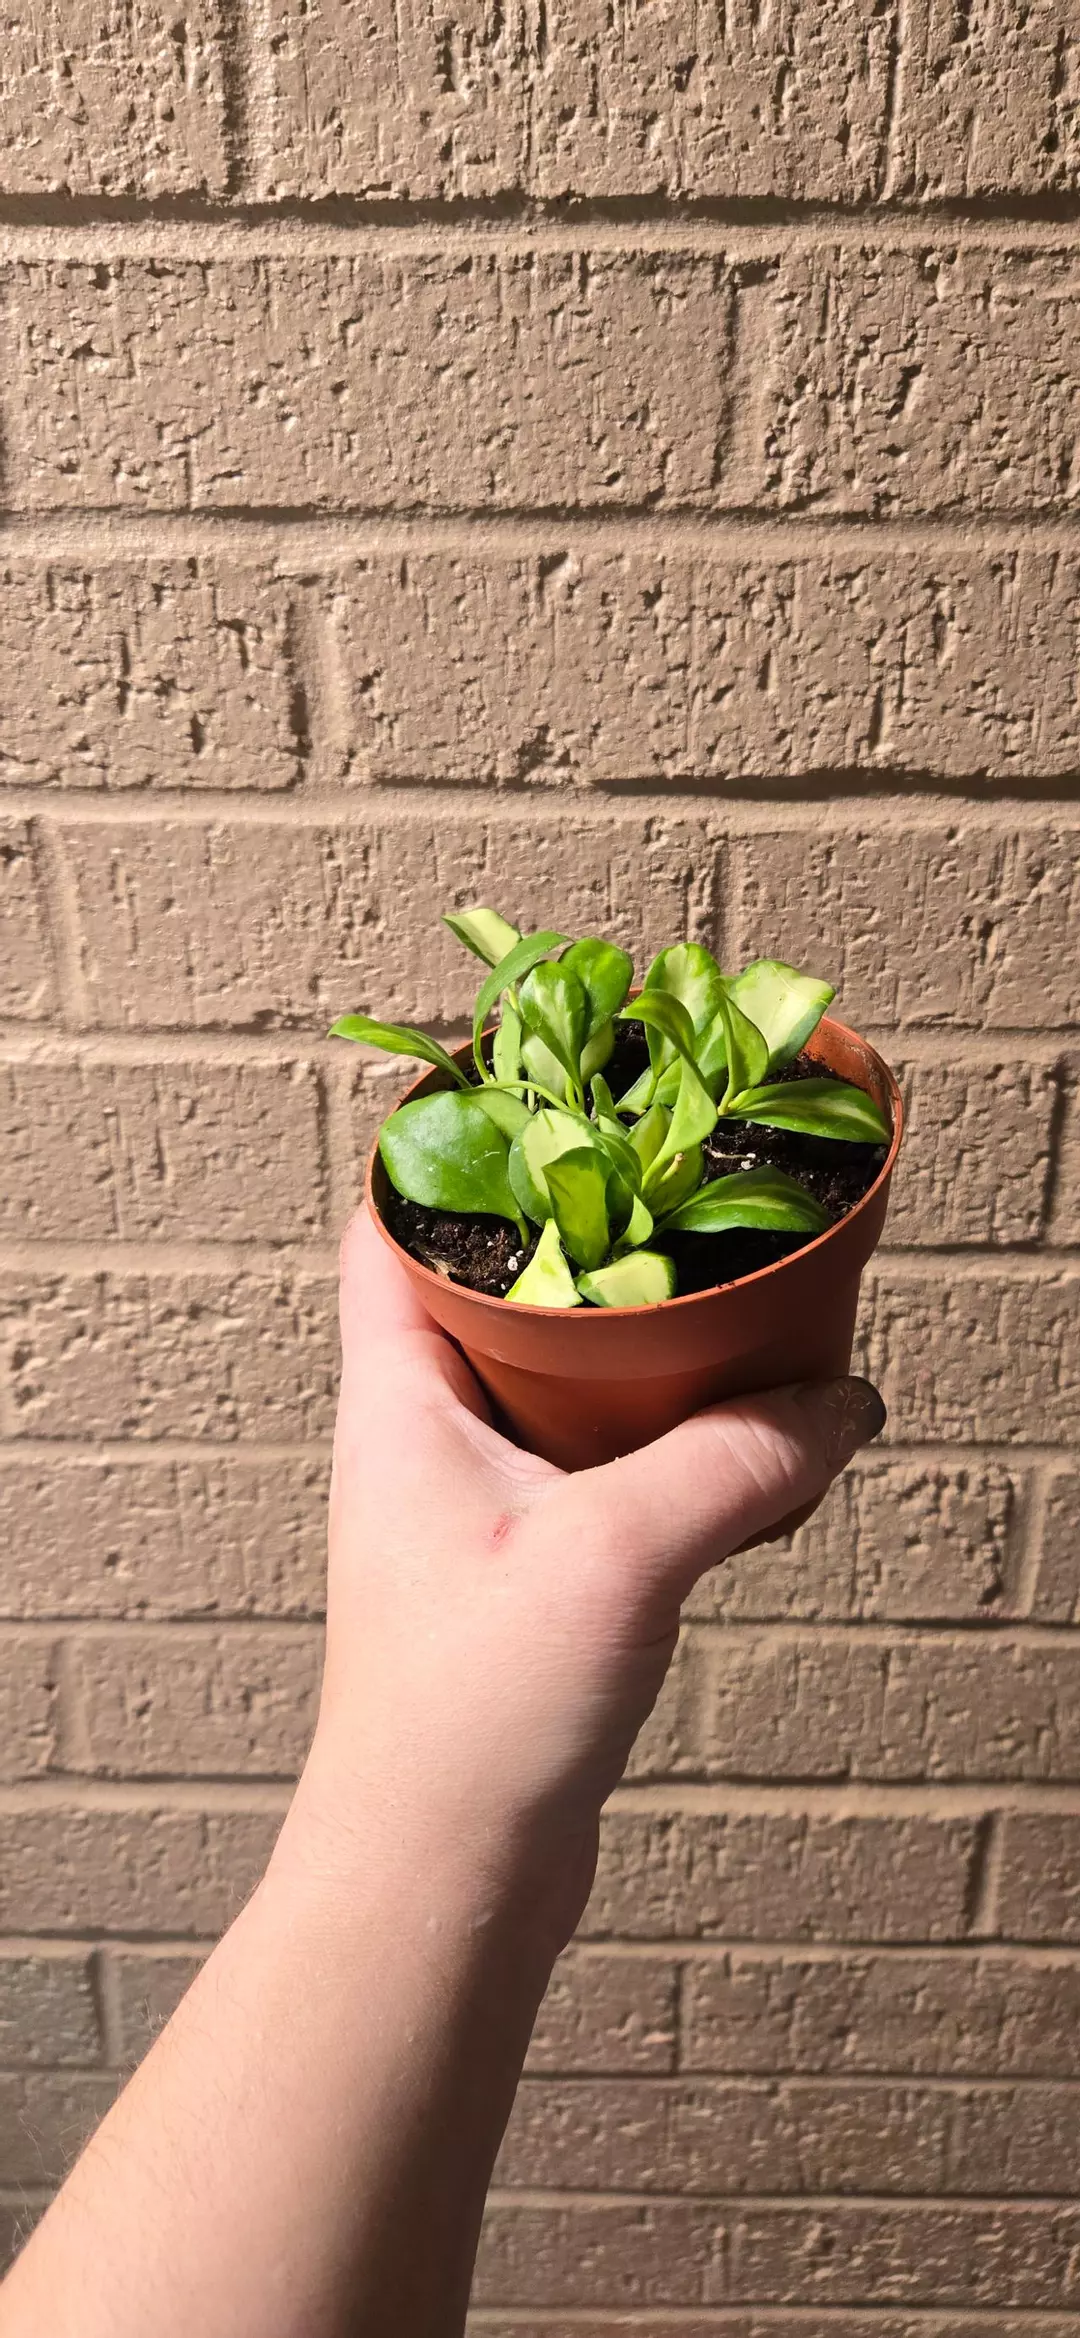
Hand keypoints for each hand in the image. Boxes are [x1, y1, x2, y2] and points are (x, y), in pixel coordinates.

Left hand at [300, 1210, 885, 1945]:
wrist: (443, 1874)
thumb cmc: (466, 1717)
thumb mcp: (614, 1558)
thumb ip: (735, 1463)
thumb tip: (838, 1400)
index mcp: (398, 1396)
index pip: (391, 1223)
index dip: (451, 1142)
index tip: (544, 1086)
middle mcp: (427, 1432)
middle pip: (492, 1283)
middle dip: (581, 1225)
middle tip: (673, 1177)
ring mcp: (479, 1498)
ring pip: (557, 1370)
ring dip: (634, 1331)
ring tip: (724, 1287)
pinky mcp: (532, 1559)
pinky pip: (600, 1450)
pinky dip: (661, 1420)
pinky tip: (735, 1422)